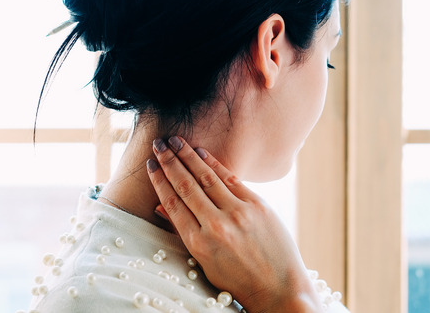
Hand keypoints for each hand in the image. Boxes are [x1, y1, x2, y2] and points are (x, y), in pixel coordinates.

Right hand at [146, 136, 320, 312]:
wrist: (279, 288)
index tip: (150, 165)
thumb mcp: (205, 262)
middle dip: (169, 162)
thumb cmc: (238, 279)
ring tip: (175, 140)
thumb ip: (184, 232)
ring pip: (207, 177)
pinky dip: (215, 164)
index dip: (159, 181)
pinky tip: (201, 152)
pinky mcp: (258, 206)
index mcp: (199, 244)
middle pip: (186, 186)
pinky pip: (231, 179)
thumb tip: (160, 206)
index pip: (173, 204)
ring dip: (188, 156)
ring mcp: (239, 214)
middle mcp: (217, 226)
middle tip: (157, 144)